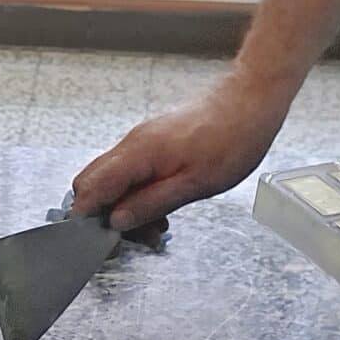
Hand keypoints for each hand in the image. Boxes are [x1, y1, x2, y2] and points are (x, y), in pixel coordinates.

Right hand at [70, 77, 285, 231]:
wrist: (250, 99)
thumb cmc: (232, 139)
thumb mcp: (195, 184)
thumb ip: (150, 203)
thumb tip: (117, 221)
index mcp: (137, 154)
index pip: (89, 189)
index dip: (89, 218)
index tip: (108, 240)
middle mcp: (131, 144)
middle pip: (93, 184)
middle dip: (105, 215)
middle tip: (136, 236)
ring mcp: (141, 141)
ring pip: (113, 180)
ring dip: (126, 207)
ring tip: (158, 227)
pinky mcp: (153, 142)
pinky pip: (131, 172)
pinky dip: (138, 193)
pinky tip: (163, 207)